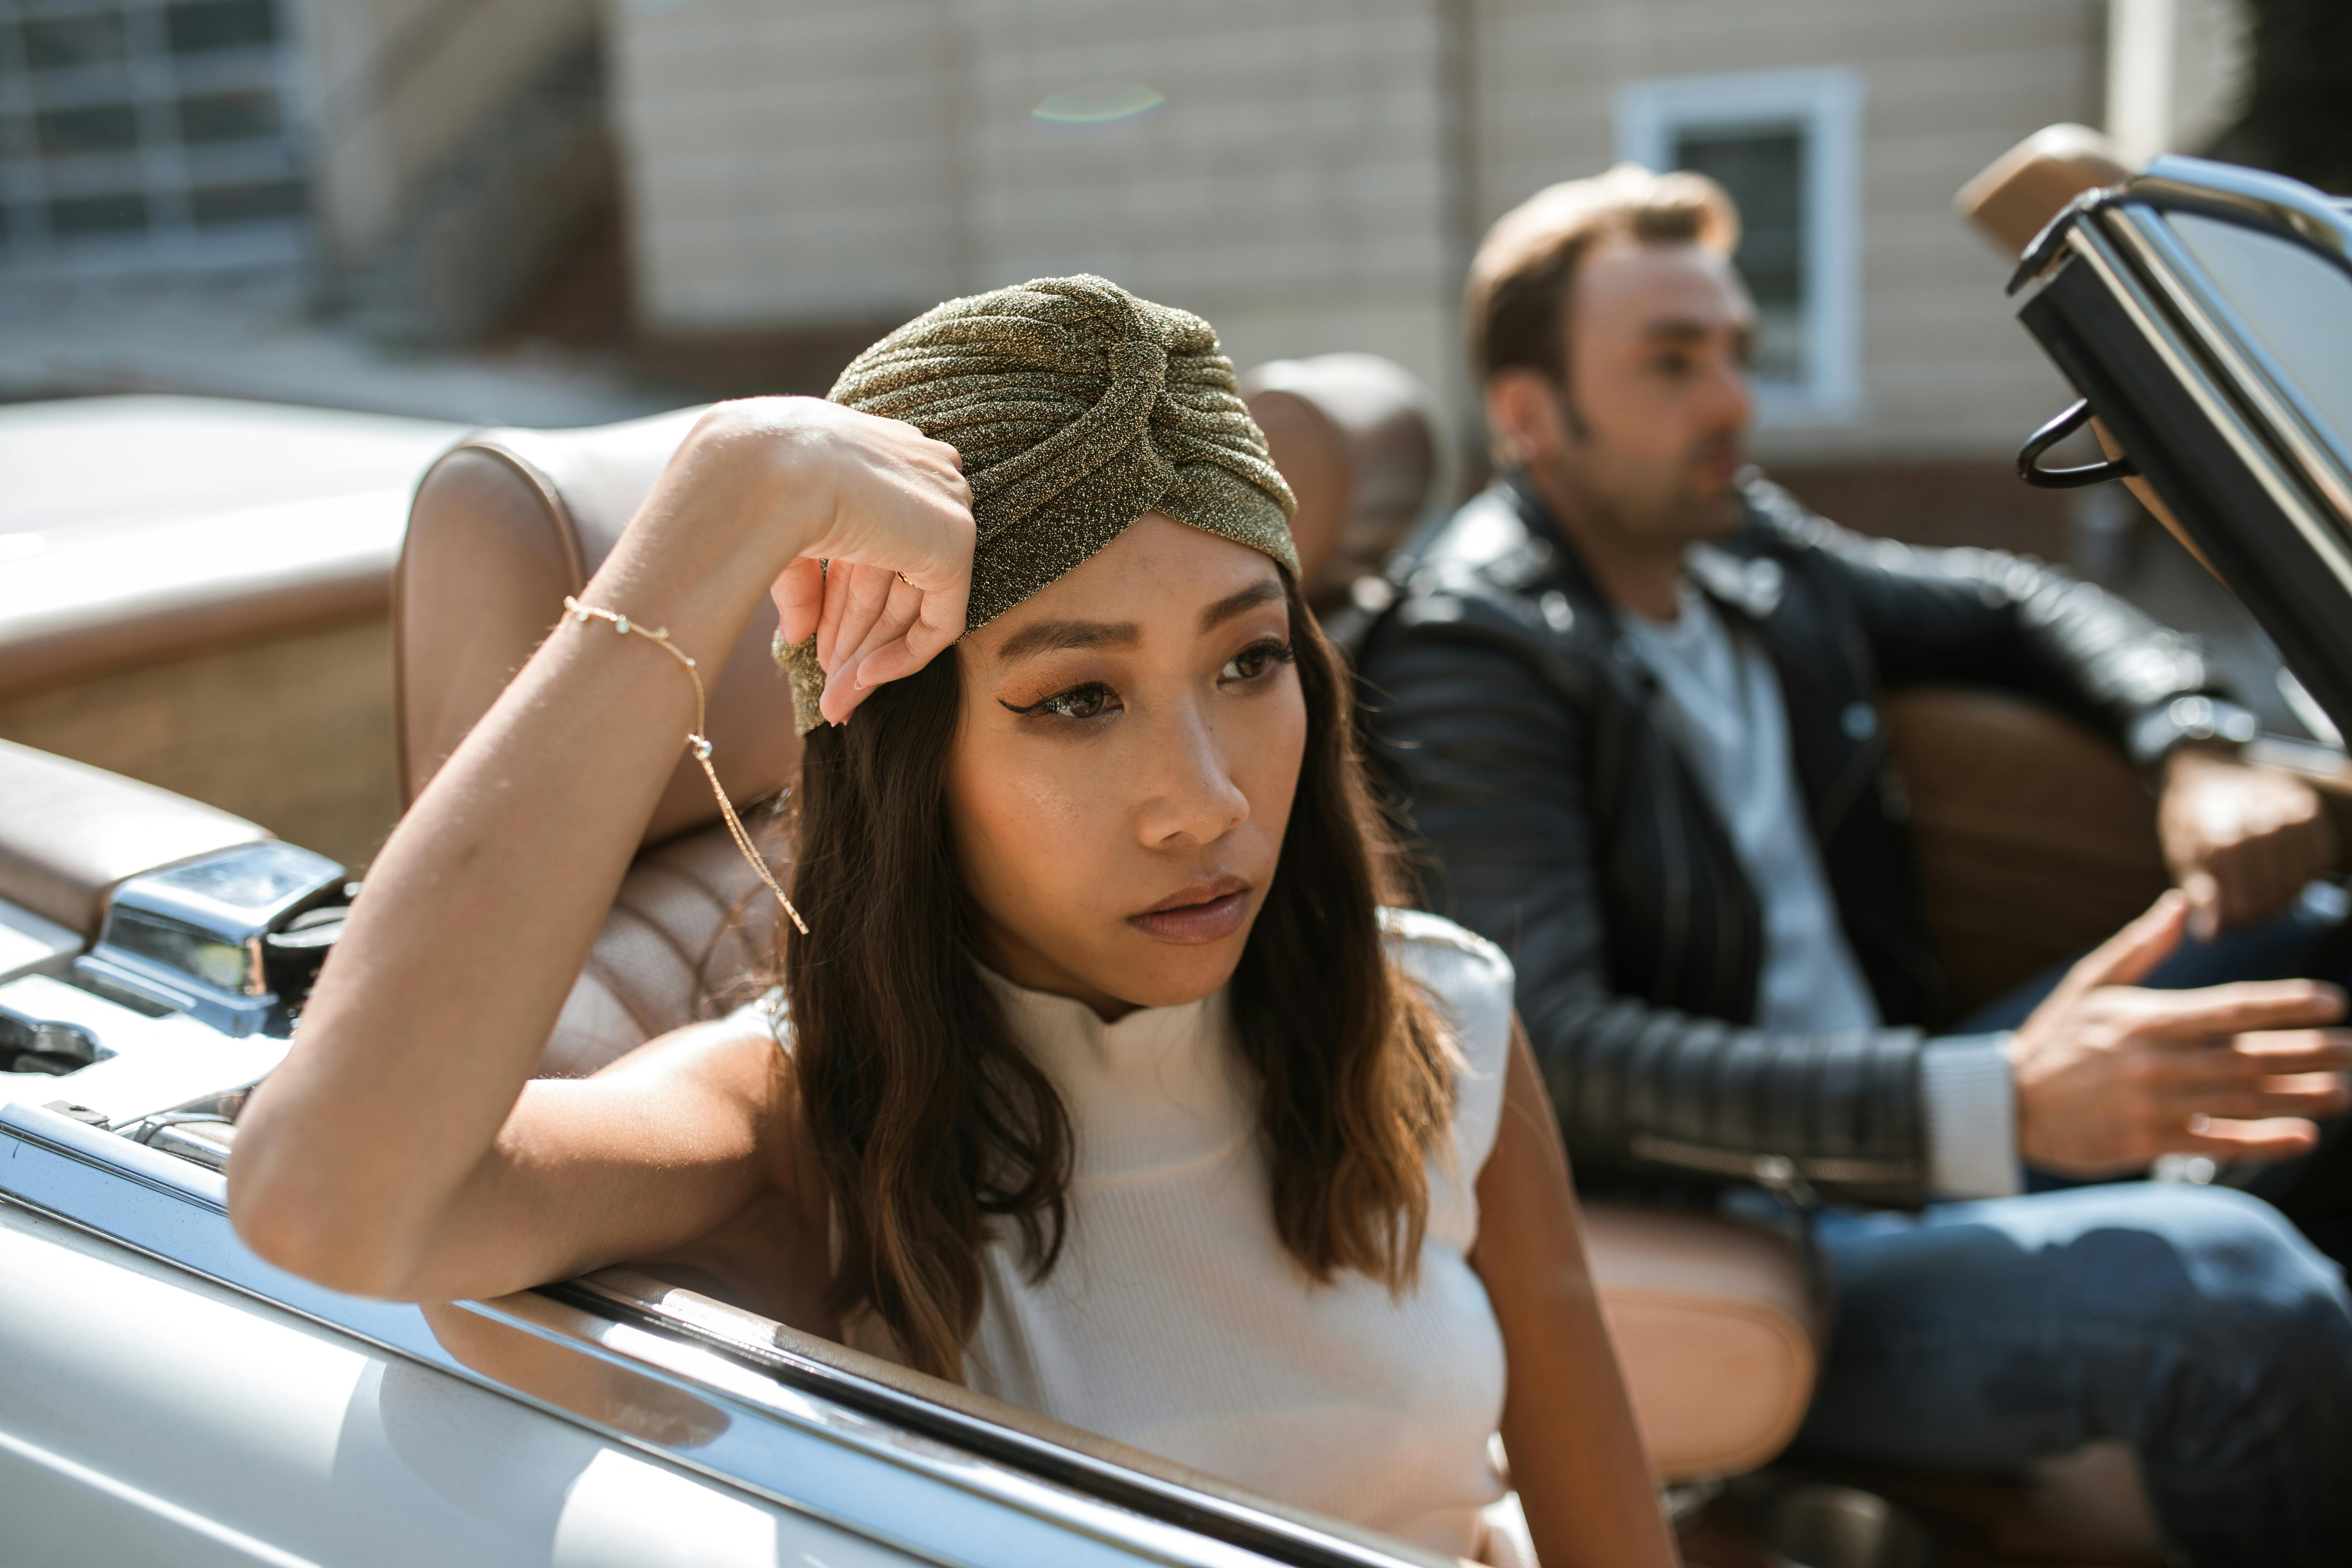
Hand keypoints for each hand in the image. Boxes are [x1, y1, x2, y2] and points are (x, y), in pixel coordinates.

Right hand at [761, 401, 974, 723]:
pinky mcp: (955, 540)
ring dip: (868, 658)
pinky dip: (903, 657)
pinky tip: (862, 682)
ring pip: (911, 604)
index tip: (816, 646)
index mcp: (880, 457)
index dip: (841, 605)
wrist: (766, 470)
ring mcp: (944, 502)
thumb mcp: (783, 540)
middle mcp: (919, 473)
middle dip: (855, 639)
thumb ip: (802, 585)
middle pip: (891, 579)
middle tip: (828, 690)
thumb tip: (800, 636)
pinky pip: (940, 619)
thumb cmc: (757, 488)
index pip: (871, 547)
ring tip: (834, 702)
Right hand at [2011, 891, 2351, 1177]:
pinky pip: (2214, 1143)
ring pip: (2240, 1098)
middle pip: (2247, 1054)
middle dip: (2310, 1052)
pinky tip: (2303, 1137)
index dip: (2285, 1005)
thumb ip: (2139, 946)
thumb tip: (2178, 903)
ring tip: (2347, 1091)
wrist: (2007, 1104)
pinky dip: (2261, 1142)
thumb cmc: (2054, 1039)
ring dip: (2300, 1096)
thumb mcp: (2088, 984)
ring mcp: (2151, 1104)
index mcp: (2145, 1018)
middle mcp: (2153, 1059)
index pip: (2230, 1007)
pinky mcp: (2145, 1142)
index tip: (2333, 1002)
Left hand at [2159, 744, 2337, 939]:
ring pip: (2300, 883)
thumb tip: (2212, 936)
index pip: (2246, 909)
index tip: (2227, 918)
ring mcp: (2288, 819)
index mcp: (2222, 845)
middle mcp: (2260, 830)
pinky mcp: (2308, 810)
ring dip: (2283, 892)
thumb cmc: (2189, 820)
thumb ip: (2201, 896)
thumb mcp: (2183, 857)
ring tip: (2260, 882)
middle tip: (2245, 902)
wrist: (2205, 772)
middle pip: (2276, 899)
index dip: (2237, 922)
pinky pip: (2319, 860)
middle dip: (2259, 910)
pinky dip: (2304, 870)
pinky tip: (2280, 863)